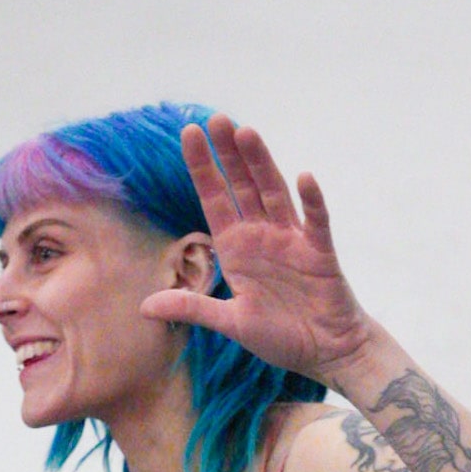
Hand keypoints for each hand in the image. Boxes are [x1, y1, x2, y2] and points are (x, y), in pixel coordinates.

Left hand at [142, 115, 374, 386]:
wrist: (326, 353)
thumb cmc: (282, 336)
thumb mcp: (230, 323)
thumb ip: (192, 307)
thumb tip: (144, 307)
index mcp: (237, 249)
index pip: (215, 199)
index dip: (203, 168)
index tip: (189, 134)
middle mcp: (263, 237)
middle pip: (243, 186)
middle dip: (229, 154)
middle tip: (216, 119)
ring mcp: (292, 241)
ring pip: (274, 193)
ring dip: (261, 164)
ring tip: (246, 133)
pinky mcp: (320, 254)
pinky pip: (316, 223)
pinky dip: (312, 201)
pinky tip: (304, 177)